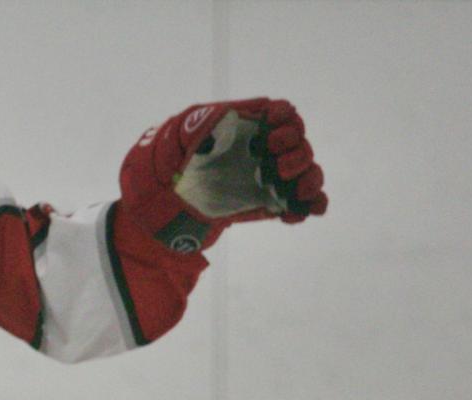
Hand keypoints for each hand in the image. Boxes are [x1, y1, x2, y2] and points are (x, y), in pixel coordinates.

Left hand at [120, 98, 326, 253]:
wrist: (162, 203)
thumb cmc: (169, 162)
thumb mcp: (178, 133)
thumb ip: (203, 121)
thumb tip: (228, 113)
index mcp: (248, 127)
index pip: (281, 114)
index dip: (284, 120)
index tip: (271, 132)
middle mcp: (264, 149)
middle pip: (299, 144)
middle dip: (297, 153)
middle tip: (279, 167)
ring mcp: (269, 177)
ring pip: (306, 172)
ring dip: (309, 180)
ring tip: (299, 192)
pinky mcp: (270, 203)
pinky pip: (298, 204)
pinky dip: (307, 207)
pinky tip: (297, 213)